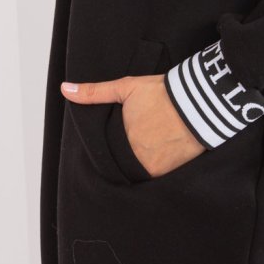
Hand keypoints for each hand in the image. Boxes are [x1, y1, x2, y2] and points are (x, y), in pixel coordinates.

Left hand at [61, 73, 205, 177]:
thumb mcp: (125, 88)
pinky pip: (157, 176)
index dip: (109, 148)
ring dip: (139, 163)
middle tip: (135, 140)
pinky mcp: (172, 172)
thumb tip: (64, 89)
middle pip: (123, 164)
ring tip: (148, 145)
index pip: (107, 154)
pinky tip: (160, 152)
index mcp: (122, 142)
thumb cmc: (161, 93)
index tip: (115, 140)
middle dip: (124, 155)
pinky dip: (156, 166)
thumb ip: (94, 92)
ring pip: (139, 171)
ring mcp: (156, 168)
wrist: (200, 102)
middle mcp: (137, 160)